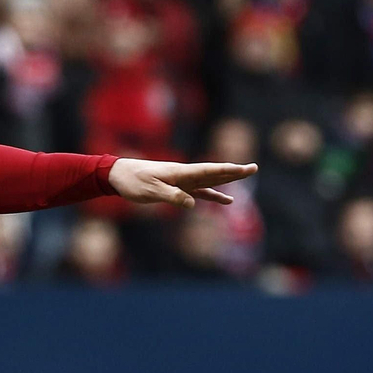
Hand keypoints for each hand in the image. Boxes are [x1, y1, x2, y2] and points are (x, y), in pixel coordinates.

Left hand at [107, 158, 257, 208]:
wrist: (118, 175)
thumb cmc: (133, 182)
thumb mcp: (151, 191)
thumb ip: (172, 196)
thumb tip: (192, 203)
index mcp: (180, 172)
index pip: (209, 170)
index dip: (228, 170)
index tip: (246, 168)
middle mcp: (185, 174)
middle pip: (214, 172)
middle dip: (234, 171)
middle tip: (254, 168)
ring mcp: (182, 180)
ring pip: (210, 179)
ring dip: (227, 179)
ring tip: (245, 176)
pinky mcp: (177, 187)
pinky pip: (199, 191)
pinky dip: (212, 194)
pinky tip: (224, 200)